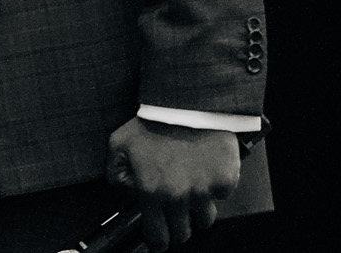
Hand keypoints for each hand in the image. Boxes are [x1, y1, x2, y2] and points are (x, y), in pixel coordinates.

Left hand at [106, 118, 240, 249]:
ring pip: (205, 219)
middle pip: (183, 234)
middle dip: (178, 226)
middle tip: (175, 209)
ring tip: (191, 187)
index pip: (157, 237)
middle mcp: (178, 196)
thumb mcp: (119, 143)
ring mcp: (204, 190)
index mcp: (151, 191)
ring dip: (198, 209)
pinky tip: (205, 169)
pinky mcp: (224, 181)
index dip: (158, 242)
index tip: (159, 239)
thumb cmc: (154, 120)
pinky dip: (216, 187)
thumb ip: (116, 172)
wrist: (187, 101)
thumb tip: (125, 190)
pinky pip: (222, 196)